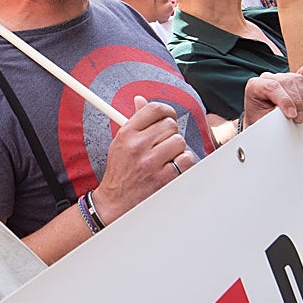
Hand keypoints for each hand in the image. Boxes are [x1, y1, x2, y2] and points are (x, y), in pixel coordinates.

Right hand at [91, 96, 195, 221]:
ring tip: (166, 157)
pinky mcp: (163, 177)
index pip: (153, 109)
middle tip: (164, 143)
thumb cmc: (120, 171)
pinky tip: (173, 167)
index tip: (168, 117)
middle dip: (170, 133)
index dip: (166, 111)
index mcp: (127, 133)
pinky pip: (186, 159)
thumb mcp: (121, 142)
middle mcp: (138, 145)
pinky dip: (183, 162)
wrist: (115, 202)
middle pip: (170, 124)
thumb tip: (141, 100)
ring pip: (179, 141)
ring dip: (177, 149)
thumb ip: (135, 121)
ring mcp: (151, 162)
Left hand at [242, 65, 302, 126]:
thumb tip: (290, 114)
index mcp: (255, 85)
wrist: (260, 121)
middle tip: (299, 118)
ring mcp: (281, 76)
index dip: (285, 100)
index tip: (292, 114)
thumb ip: (274, 115)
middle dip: (296, 102)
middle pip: (287, 82)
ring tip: (302, 114)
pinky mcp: (292, 79)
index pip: (272, 87)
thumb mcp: (262, 120)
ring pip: (297, 80)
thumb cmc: (259, 120)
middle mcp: (267, 78)